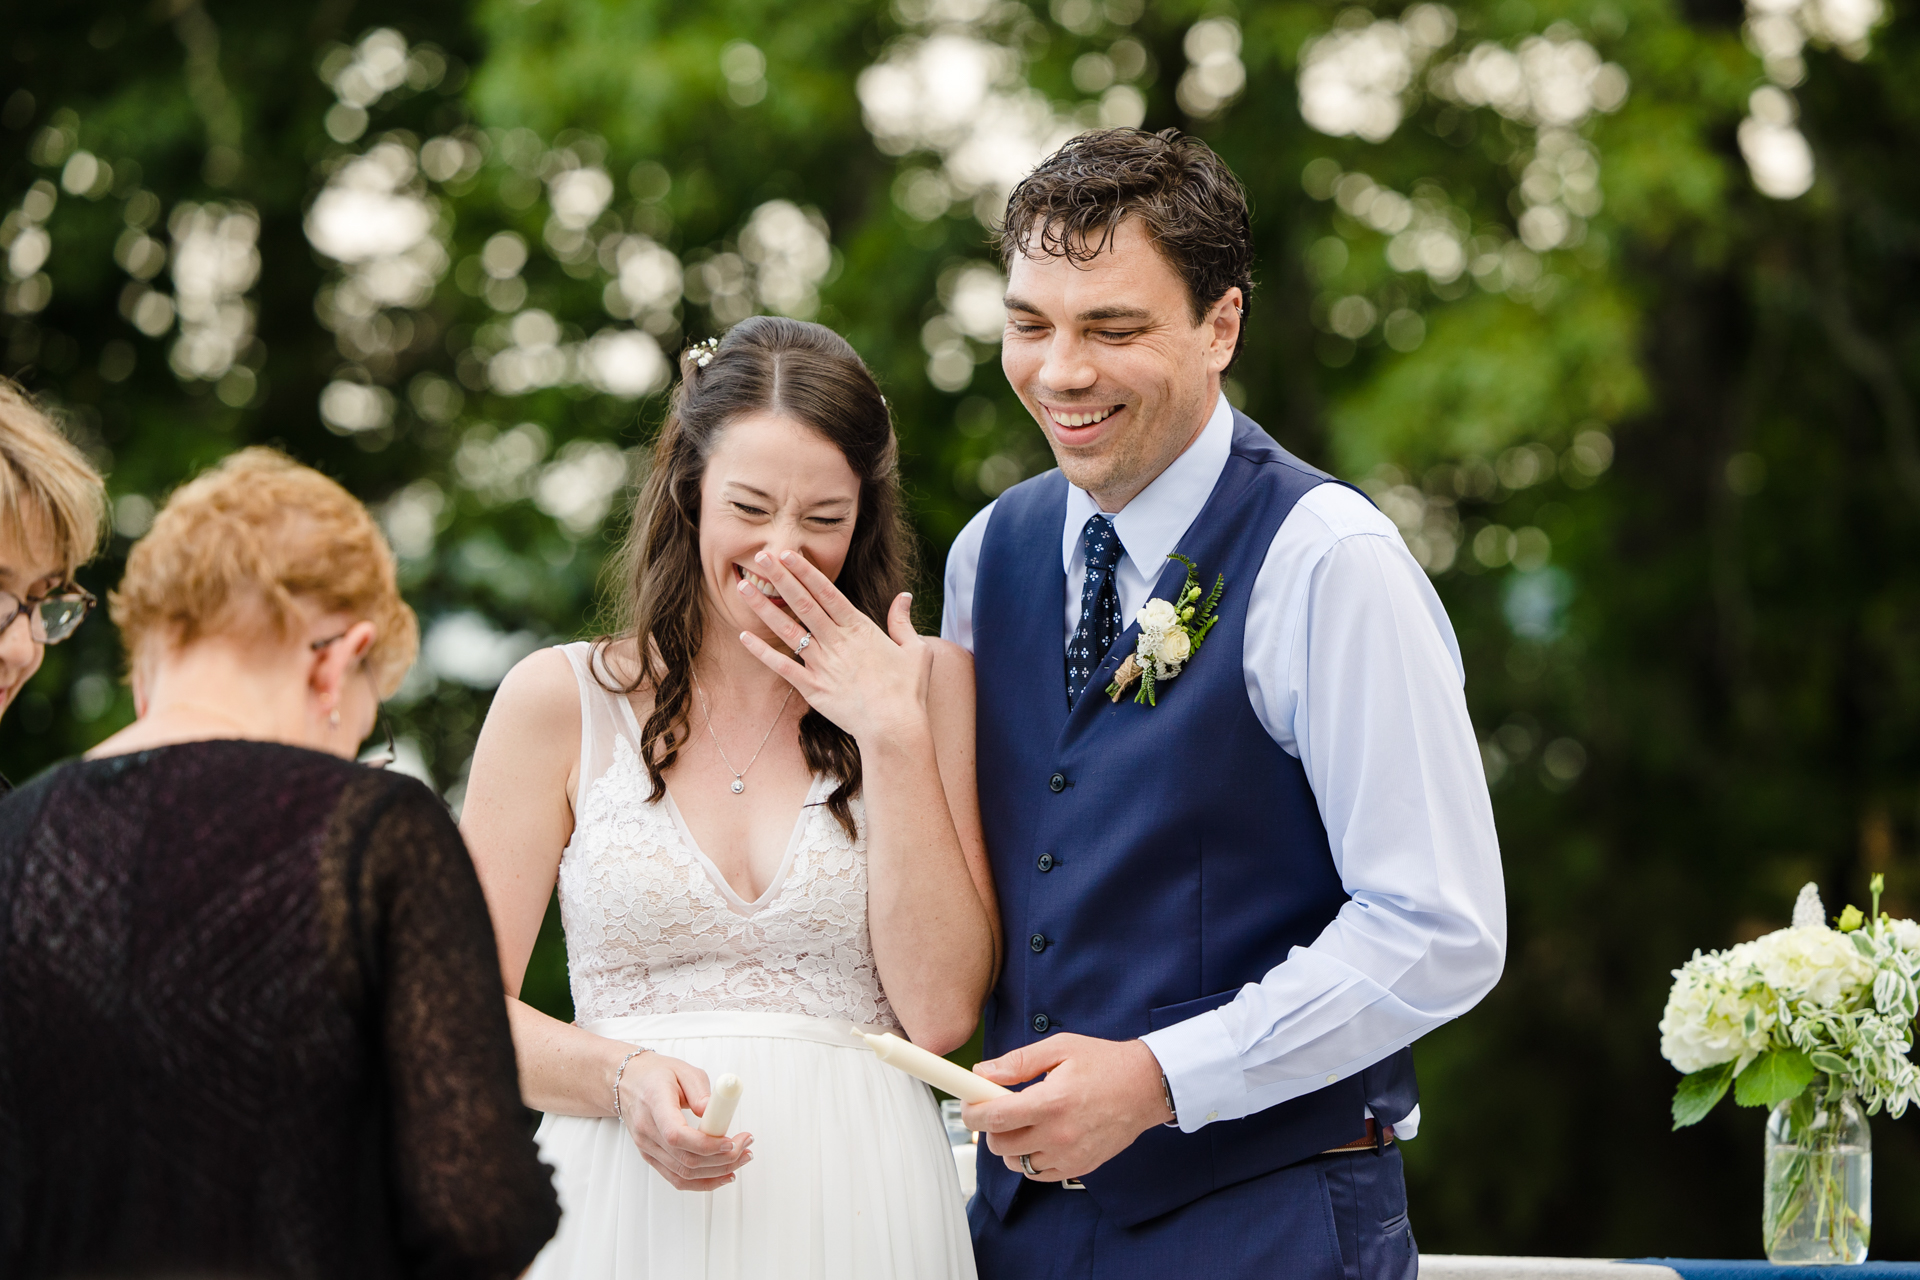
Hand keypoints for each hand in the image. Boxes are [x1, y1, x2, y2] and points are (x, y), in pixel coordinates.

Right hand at [617, 1051, 754, 1191]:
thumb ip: (701, 1091)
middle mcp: (647, 1131)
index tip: (731, 1141)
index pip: (677, 1135)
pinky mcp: (651, 1157)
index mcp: (654, 1104)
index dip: (706, 1144)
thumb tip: (716, 1113)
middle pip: (685, 1159)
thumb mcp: (683, 1070)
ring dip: (718, 1171)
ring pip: (683, 1174)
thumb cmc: (655, 1074)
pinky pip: (677, 1178)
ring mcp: (647, 1147)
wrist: (629, 1083)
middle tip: (745, 1146)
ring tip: (742, 1157)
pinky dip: (703, 1181)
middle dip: (722, 1158)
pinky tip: (723, 1174)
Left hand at [734, 549, 931, 745]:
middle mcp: (837, 642)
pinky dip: (762, 652)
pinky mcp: (813, 688)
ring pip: (788, 630)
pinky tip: (743, 637)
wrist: (895, 728)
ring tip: (743, 587)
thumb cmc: (909, 691)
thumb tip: (904, 596)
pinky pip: (783, 667)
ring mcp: (823, 665)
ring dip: (764, 607)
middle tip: (760, 556)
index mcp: (860, 629)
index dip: (805, 572)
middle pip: (803, 603)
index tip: (788, 554)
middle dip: (780, 578)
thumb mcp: (915, 651)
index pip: (827, 592)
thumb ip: (903, 621)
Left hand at [961, 1034, 1173, 1181]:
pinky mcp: (1079, 1167)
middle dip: (990, 1125)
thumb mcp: (1059, 1048)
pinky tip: (1040, 1135)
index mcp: (1052, 1102)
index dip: (972, 1112)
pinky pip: (1038, 1173)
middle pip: (999, 1144)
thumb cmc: (1104, 1063)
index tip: (969, 1103)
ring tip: (1023, 1120)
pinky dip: (1031, 1157)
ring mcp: (1070, 1156)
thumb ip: (1017, 1062)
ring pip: (1016, 1163)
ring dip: (1010, 1143)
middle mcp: (1059, 1134)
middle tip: (998, 1107)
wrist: (1146, 1087)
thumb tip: (982, 1073)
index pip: (994, 1118)